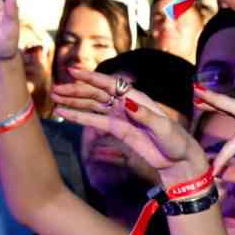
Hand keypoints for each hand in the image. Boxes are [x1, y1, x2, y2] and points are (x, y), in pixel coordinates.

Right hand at [51, 68, 207, 184]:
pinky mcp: (117, 130)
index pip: (110, 84)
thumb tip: (127, 103)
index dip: (91, 78)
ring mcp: (120, 116)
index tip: (73, 72)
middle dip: (76, 90)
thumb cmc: (176, 142)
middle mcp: (126, 103)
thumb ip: (145, 116)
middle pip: (96, 93)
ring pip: (92, 105)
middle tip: (56, 89)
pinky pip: (95, 121)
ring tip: (55, 98)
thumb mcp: (163, 128)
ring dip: (74, 101)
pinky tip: (65, 114)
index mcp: (137, 97)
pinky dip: (80, 117)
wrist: (179, 162)